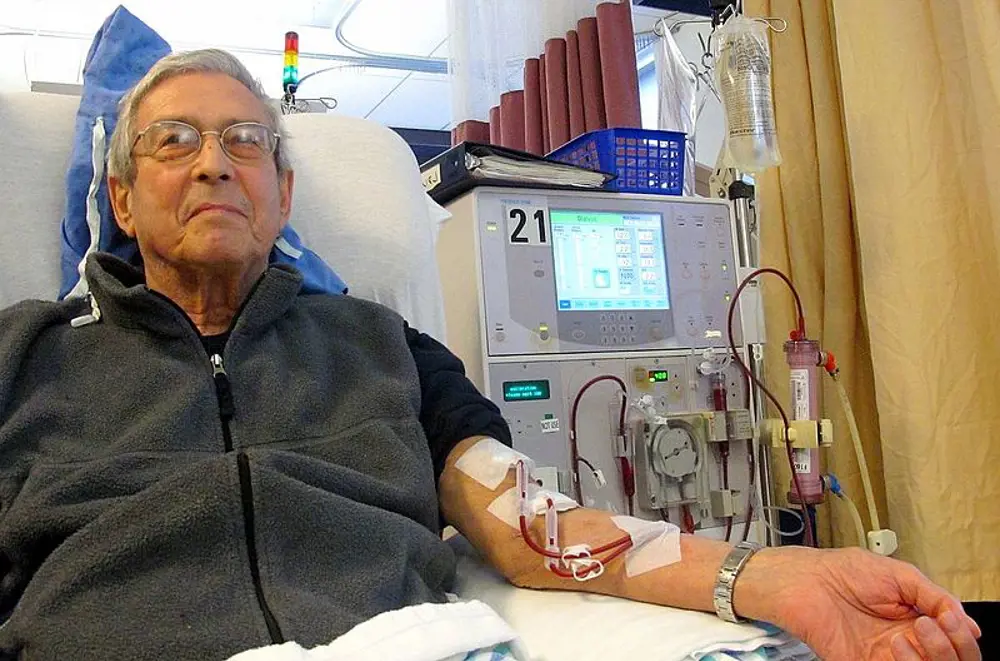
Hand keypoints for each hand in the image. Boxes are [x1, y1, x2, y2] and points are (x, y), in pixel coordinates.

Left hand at [740, 547, 981, 660]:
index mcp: (917, 616)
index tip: (953, 619)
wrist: (804, 580)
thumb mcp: (900, 575)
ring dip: (931, 656)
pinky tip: (897, 644)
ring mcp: (886, 656)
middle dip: (951, 647)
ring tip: (914, 631)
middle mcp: (906, 640)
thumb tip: (969, 624)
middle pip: (947, 659)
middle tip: (933, 626)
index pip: (954, 639)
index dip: (961, 634)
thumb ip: (935, 597)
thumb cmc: (843, 570)